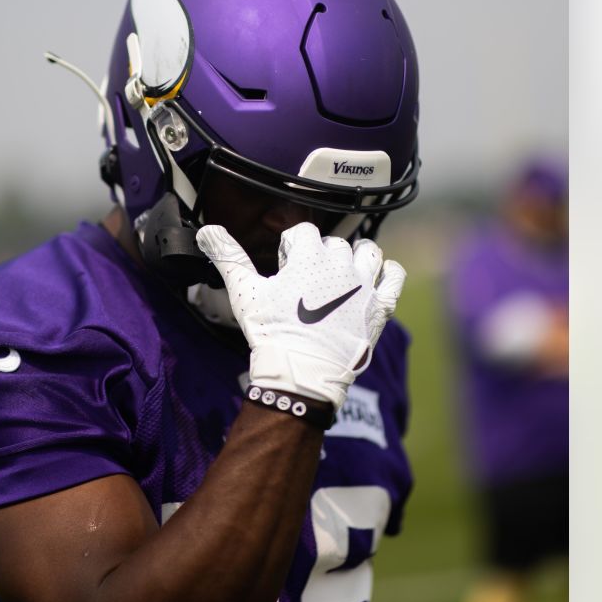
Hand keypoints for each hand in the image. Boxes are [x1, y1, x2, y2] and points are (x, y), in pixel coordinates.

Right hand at [196, 222, 406, 407]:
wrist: (301, 372)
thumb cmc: (272, 332)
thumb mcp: (245, 292)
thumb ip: (227, 256)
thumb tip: (207, 230)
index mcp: (309, 254)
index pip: (302, 232)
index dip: (290, 249)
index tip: (284, 270)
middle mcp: (340, 263)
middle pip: (333, 243)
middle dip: (319, 257)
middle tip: (306, 285)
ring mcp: (363, 284)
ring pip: (367, 252)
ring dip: (356, 258)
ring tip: (341, 276)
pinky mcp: (380, 306)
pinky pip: (394, 276)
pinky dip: (387, 273)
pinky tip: (373, 281)